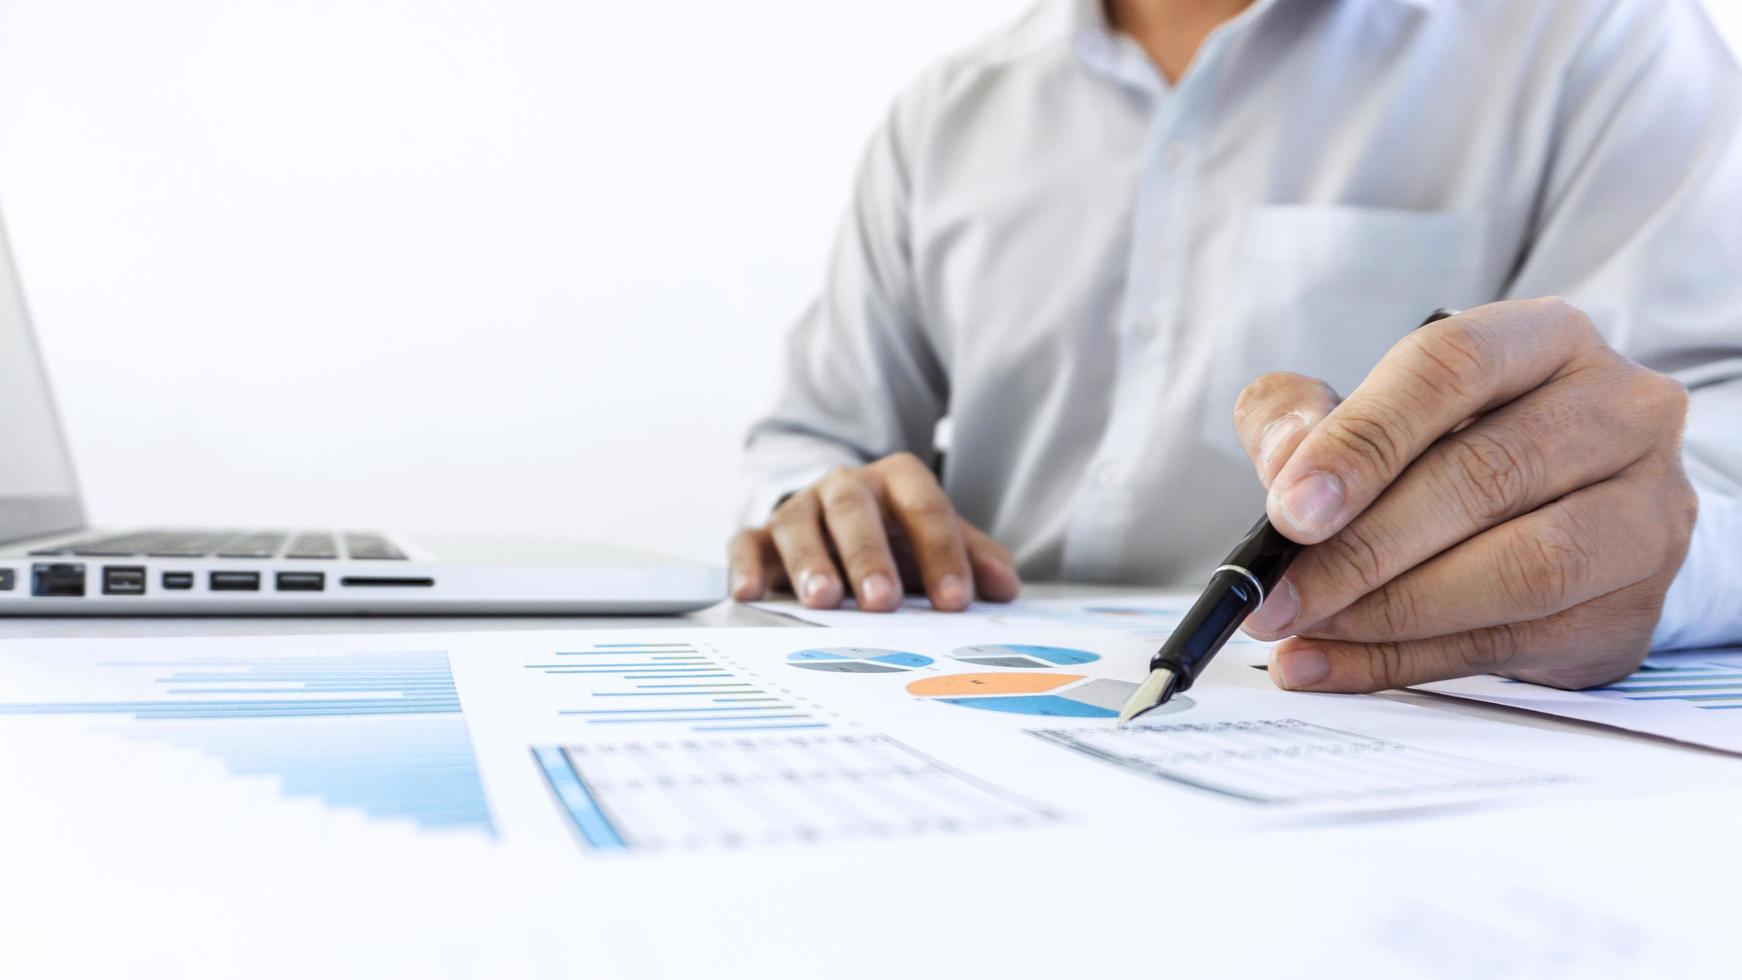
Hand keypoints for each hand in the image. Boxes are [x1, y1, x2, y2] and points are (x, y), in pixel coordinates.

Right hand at [728, 452, 1021, 610]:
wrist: (840, 524)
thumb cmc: (897, 538)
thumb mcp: (940, 541)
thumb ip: (973, 559)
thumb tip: (1005, 588)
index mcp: (897, 481)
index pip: (924, 510)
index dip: (941, 554)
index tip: (955, 601)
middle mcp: (845, 487)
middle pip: (854, 512)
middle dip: (869, 556)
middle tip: (882, 600)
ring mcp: (800, 509)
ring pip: (799, 525)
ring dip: (810, 563)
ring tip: (823, 600)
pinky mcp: (761, 535)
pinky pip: (746, 543)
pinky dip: (745, 566)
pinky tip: (749, 593)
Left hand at [1233, 298, 1696, 691]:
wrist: (1566, 521)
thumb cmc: (1453, 450)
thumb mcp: (1369, 412)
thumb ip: (1303, 419)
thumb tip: (1286, 463)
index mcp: (1546, 339)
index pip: (1452, 368)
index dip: (1364, 440)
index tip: (1290, 509)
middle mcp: (1618, 411)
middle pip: (1485, 475)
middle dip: (1361, 548)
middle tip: (1278, 593)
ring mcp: (1644, 512)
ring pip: (1520, 569)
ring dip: (1390, 610)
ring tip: (1304, 626)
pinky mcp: (1634, 606)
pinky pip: (1509, 644)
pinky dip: (1402, 661)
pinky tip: (1328, 663)